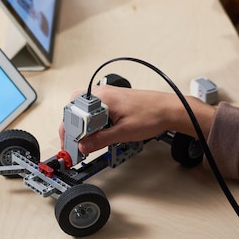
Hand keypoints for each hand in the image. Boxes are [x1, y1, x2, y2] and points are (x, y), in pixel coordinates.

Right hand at [59, 85, 215, 153]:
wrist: (169, 110)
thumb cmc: (152, 115)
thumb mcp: (122, 133)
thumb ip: (99, 140)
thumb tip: (83, 146)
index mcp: (101, 98)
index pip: (74, 114)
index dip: (69, 132)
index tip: (70, 146)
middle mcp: (101, 93)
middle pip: (76, 110)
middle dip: (74, 128)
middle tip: (76, 144)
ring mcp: (107, 95)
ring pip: (85, 110)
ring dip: (84, 126)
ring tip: (87, 140)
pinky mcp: (114, 100)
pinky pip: (96, 110)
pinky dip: (93, 122)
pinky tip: (99, 132)